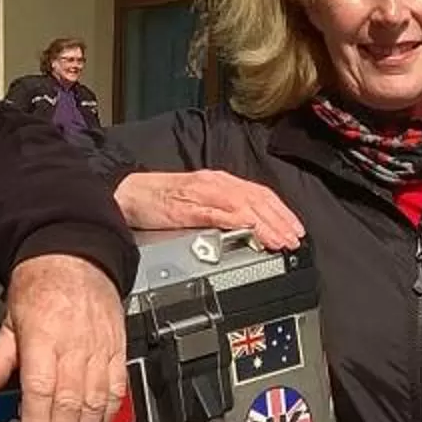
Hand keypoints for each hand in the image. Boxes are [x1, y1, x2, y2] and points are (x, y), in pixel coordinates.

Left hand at [0, 253, 126, 421]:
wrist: (77, 259)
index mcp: (43, 338)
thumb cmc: (39, 288)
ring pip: (96, 402)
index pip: (41, 390)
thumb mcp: (10, 318)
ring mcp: (101, 349)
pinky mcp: (119, 350)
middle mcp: (74, 346)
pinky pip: (116, 389)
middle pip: (70, 403)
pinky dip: (108, 416)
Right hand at [114, 167, 305, 251]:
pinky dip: (236, 220)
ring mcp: (202, 194)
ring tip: (279, 240)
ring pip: (242, 205)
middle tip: (294, 239)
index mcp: (218, 182)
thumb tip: (247, 226)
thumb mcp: (197, 202)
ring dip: (265, 223)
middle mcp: (214, 184)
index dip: (280, 211)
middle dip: (279, 220)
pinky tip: (250, 229)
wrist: (127, 194)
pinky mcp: (187, 208)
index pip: (258, 194)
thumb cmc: (157, 200)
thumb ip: (220, 211)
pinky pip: (216, 213)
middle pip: (256, 199)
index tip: (294, 228)